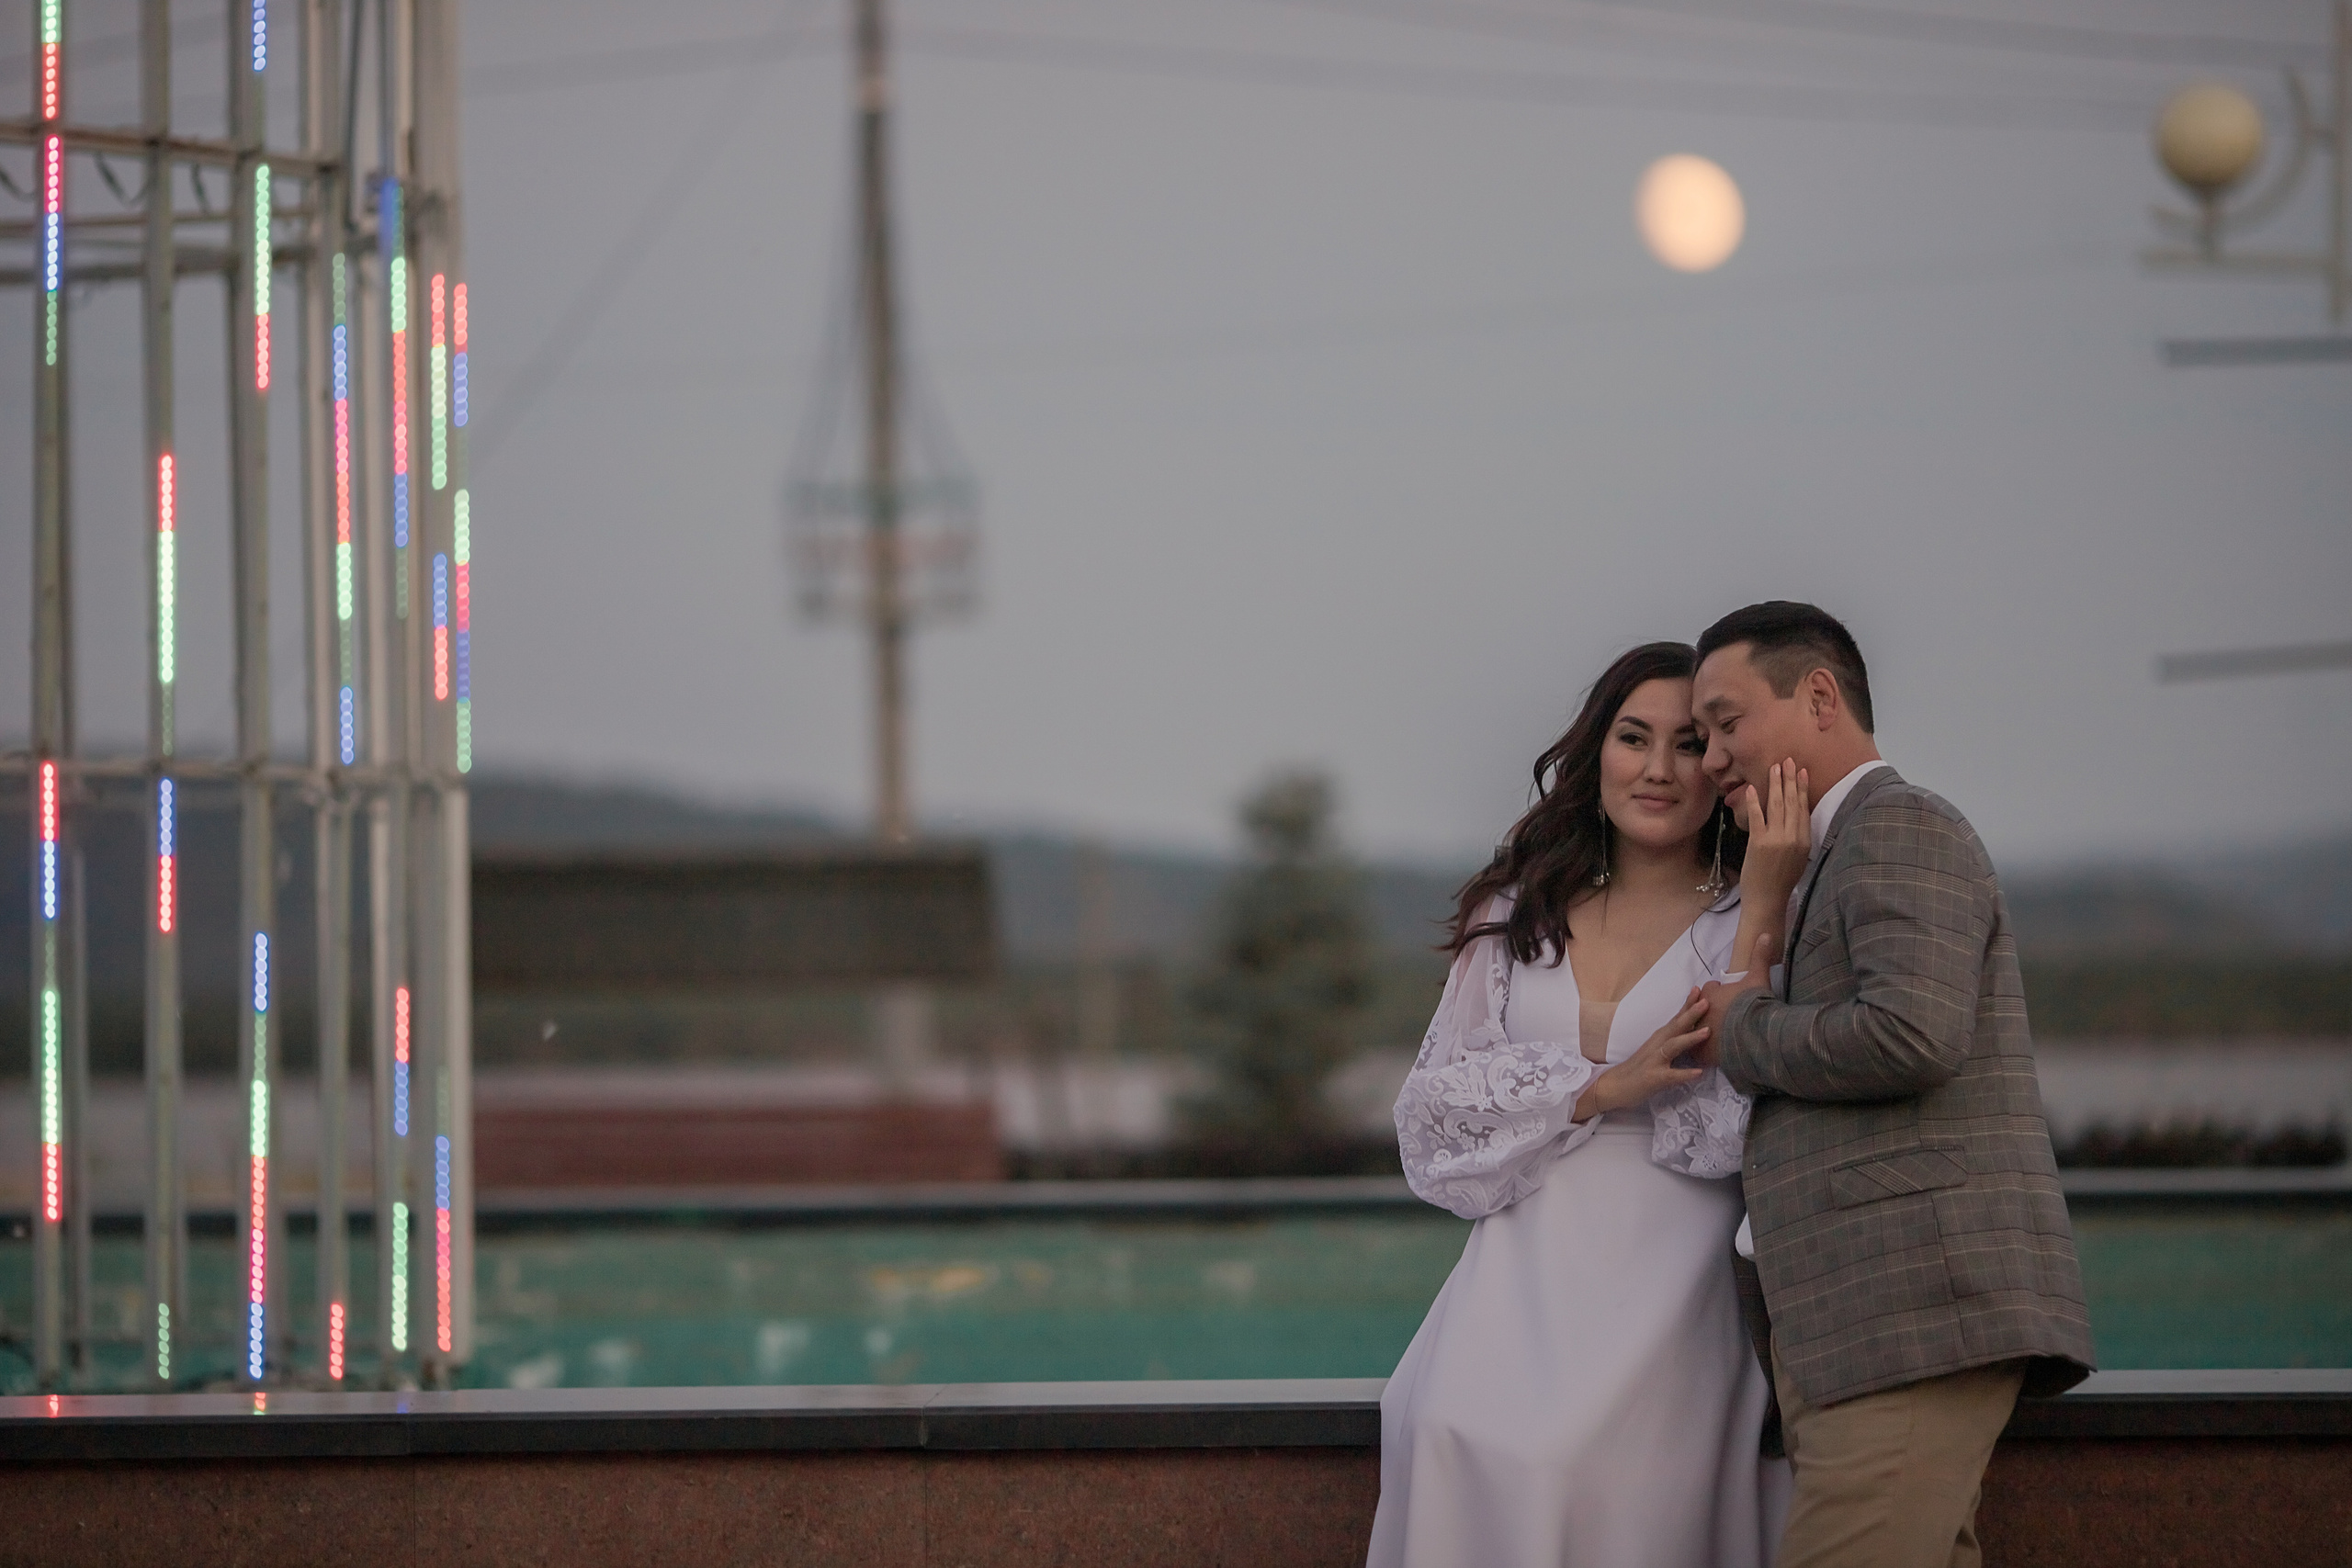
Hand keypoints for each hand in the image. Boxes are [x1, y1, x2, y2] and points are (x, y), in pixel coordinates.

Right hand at [1574, 992, 1709, 1120]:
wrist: (1613, 1086)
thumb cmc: (1638, 1069)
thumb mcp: (1655, 1050)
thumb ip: (1672, 1041)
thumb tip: (1693, 1031)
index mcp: (1658, 1038)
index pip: (1675, 1018)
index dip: (1687, 1004)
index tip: (1700, 989)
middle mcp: (1656, 1045)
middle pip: (1675, 1027)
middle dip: (1691, 1014)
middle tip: (1707, 1001)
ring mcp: (1654, 1061)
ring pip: (1673, 1047)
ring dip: (1690, 1038)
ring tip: (1708, 1031)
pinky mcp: (1653, 1078)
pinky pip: (1671, 1076)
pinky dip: (1685, 1074)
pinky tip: (1698, 1073)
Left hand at [1695, 932, 1776, 1063]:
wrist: (1755, 1033)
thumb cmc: (1754, 1004)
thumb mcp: (1758, 976)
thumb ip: (1759, 956)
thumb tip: (1766, 934)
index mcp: (1709, 994)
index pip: (1708, 990)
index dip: (1717, 992)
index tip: (1727, 995)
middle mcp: (1699, 1013)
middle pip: (1699, 1012)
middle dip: (1708, 1013)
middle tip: (1722, 1019)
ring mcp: (1699, 1034)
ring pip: (1697, 1033)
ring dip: (1704, 1034)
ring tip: (1715, 1038)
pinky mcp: (1703, 1053)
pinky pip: (1700, 1053)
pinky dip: (1706, 1054)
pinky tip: (1713, 1055)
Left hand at [1734, 758, 1810, 914]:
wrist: (1768, 899)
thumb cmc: (1783, 880)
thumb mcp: (1799, 857)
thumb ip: (1799, 836)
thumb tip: (1797, 814)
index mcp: (1805, 840)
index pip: (1804, 808)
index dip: (1803, 788)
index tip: (1802, 771)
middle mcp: (1793, 837)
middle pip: (1791, 802)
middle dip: (1789, 779)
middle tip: (1787, 760)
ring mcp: (1776, 839)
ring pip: (1776, 805)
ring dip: (1775, 784)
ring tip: (1774, 768)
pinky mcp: (1758, 843)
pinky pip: (1756, 817)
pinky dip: (1753, 802)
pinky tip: (1751, 789)